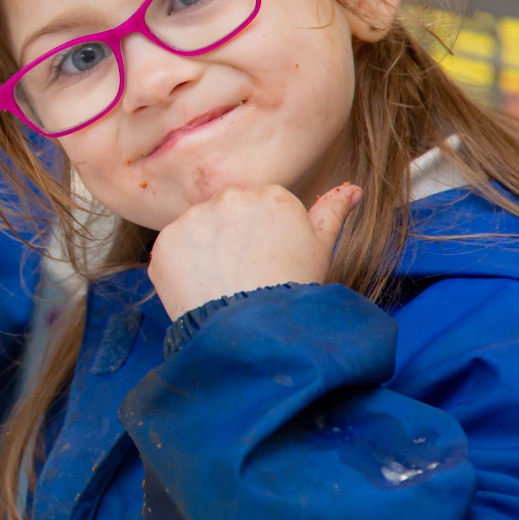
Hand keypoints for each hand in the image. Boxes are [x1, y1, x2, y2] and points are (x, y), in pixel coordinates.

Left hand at [147, 182, 362, 321]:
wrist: (255, 330)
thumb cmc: (293, 290)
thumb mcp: (321, 249)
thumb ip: (332, 212)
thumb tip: (353, 189)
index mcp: (270, 195)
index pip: (258, 207)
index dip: (260, 236)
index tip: (266, 259)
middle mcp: (230, 198)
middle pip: (225, 212)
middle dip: (230, 237)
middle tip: (244, 272)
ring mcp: (193, 219)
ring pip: (197, 229)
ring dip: (204, 251)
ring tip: (223, 282)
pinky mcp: (165, 242)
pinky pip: (172, 250)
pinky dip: (181, 268)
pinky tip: (201, 286)